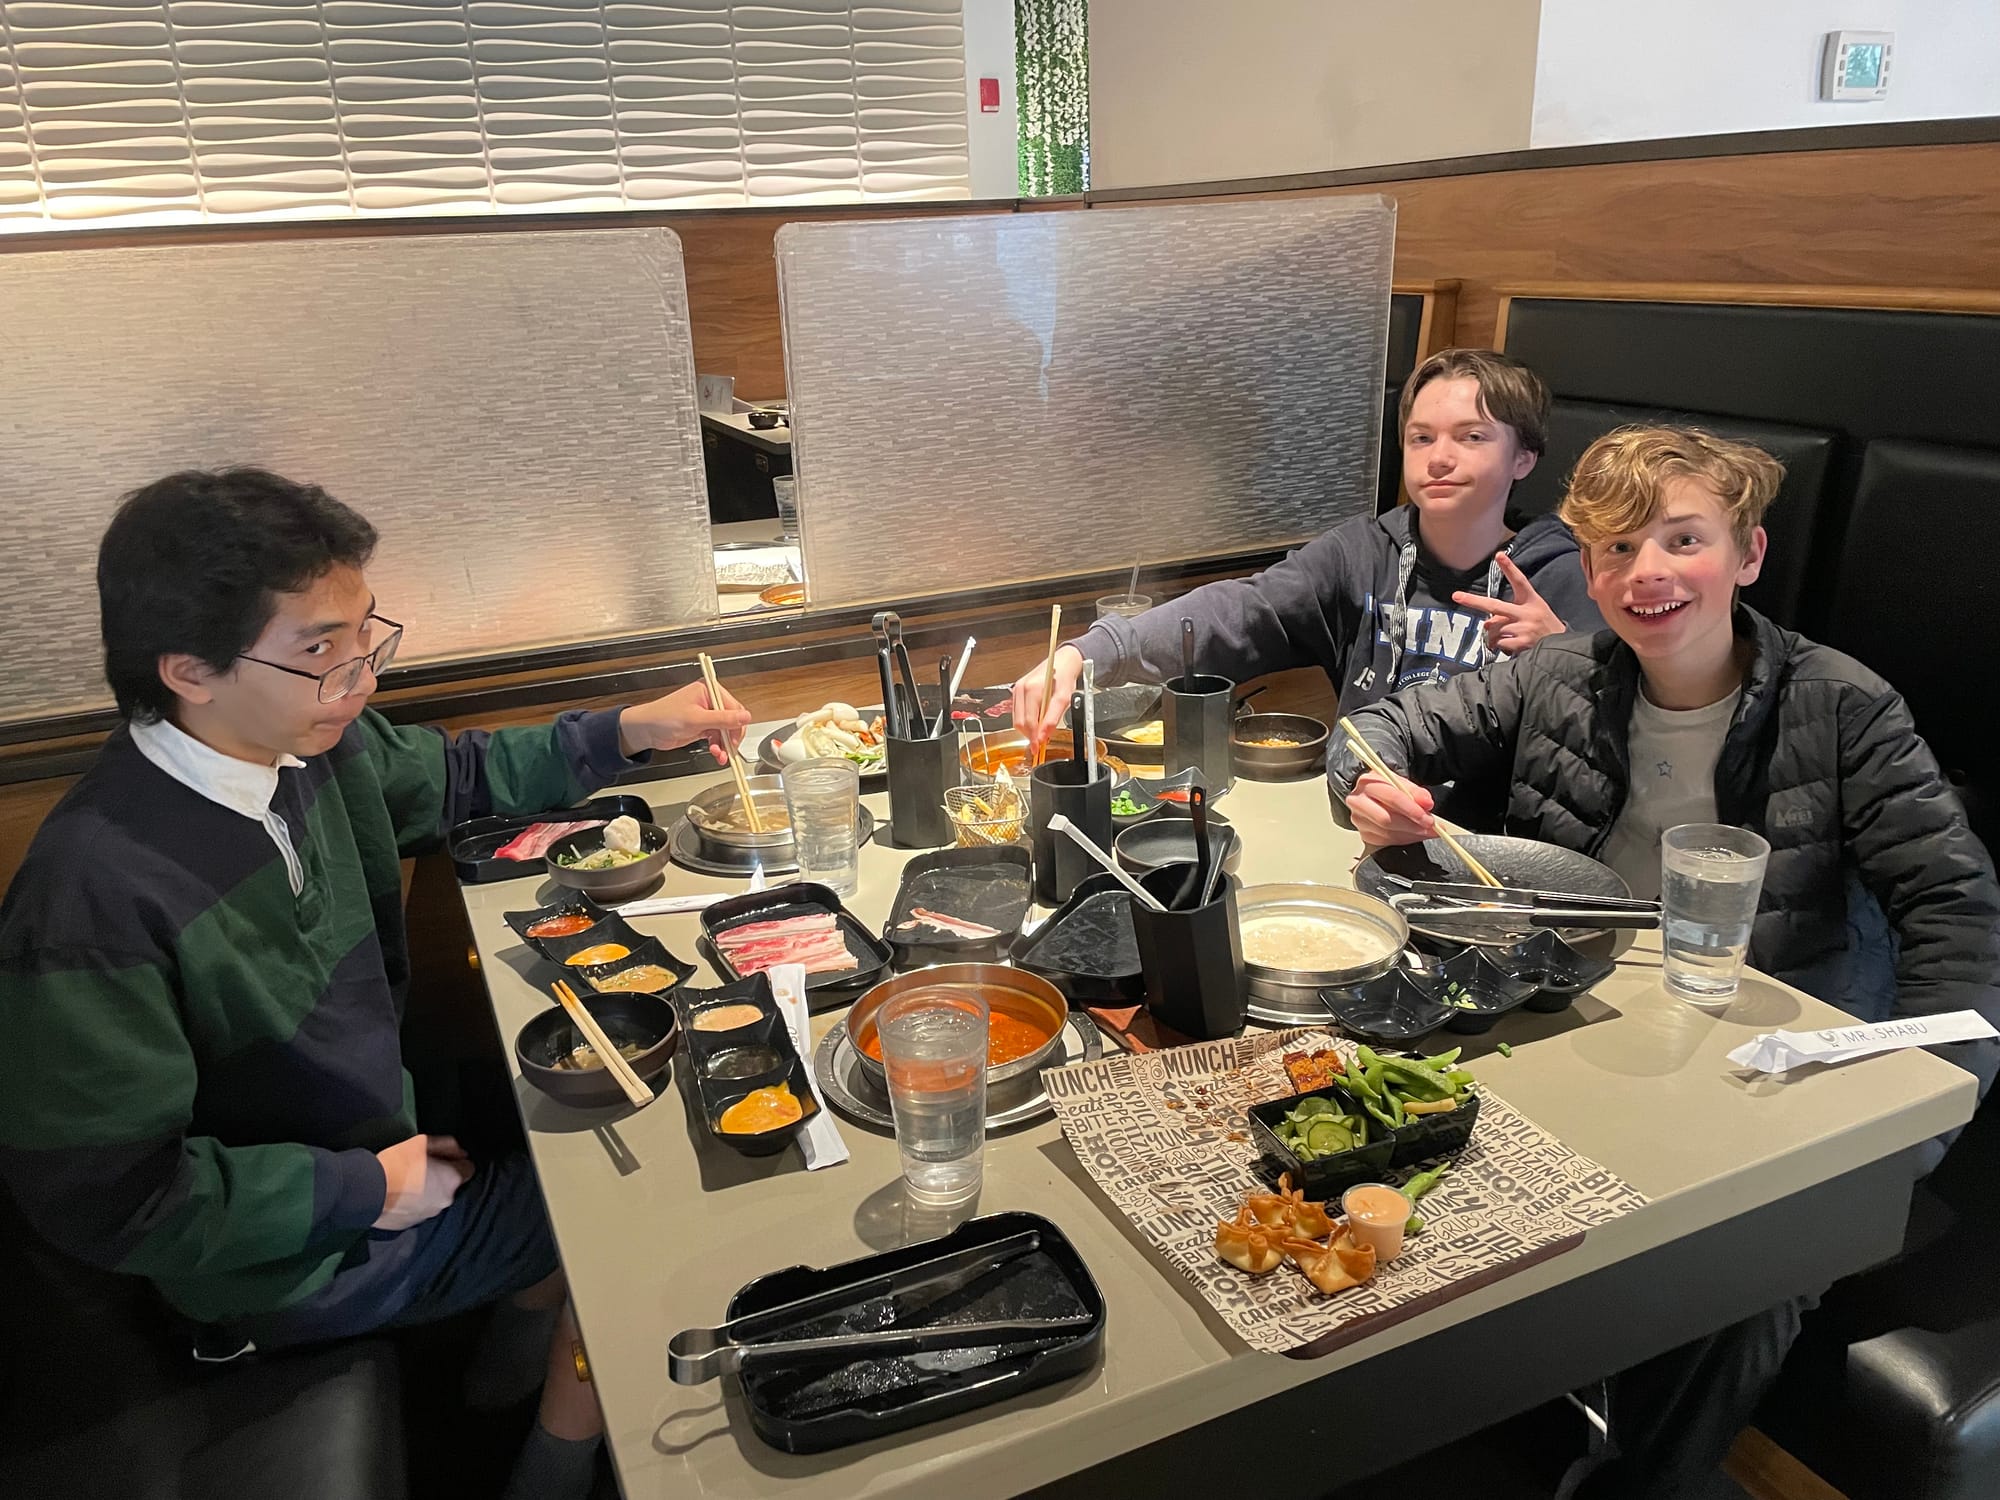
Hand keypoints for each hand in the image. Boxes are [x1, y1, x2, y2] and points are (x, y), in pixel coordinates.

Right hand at [374, 1134, 474, 1231]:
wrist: (367, 1191)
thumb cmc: (397, 1162)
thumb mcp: (423, 1142)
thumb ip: (447, 1145)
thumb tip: (460, 1151)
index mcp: (451, 1180)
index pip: (468, 1169)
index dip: (457, 1161)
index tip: (444, 1157)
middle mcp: (444, 1201)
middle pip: (450, 1186)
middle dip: (441, 1178)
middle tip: (422, 1168)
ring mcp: (427, 1216)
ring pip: (434, 1200)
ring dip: (427, 1192)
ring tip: (407, 1182)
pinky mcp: (410, 1225)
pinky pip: (417, 1211)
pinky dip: (413, 1204)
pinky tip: (399, 1196)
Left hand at [618, 678, 753, 765]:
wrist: (645, 730)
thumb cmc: (663, 717)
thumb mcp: (696, 719)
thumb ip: (722, 719)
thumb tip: (745, 717)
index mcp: (708, 691)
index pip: (733, 707)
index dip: (737, 724)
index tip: (735, 739)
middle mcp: (708, 701)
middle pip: (732, 720)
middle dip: (730, 737)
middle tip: (729, 749)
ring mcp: (705, 715)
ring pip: (725, 731)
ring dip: (724, 745)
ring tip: (719, 755)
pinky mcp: (701, 727)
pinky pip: (717, 737)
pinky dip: (718, 747)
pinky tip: (716, 754)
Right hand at [1009, 645, 1084, 752]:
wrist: (1061, 663)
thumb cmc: (1064, 678)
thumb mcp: (1064, 699)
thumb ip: (1053, 719)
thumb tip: (1044, 736)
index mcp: (1033, 689)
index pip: (1029, 721)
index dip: (1034, 737)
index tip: (1039, 748)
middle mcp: (1021, 688)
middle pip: (1020, 722)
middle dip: (1030, 735)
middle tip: (1041, 742)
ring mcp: (1017, 689)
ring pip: (1016, 719)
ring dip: (1027, 729)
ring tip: (1041, 731)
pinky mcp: (1016, 691)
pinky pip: (1017, 712)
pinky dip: (1025, 721)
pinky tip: (1036, 721)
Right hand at [1345, 770, 1436, 846]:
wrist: (1372, 796)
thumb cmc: (1387, 788)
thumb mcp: (1402, 783)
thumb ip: (1416, 792)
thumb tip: (1426, 804)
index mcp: (1368, 783)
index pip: (1392, 798)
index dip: (1412, 809)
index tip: (1428, 817)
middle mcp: (1358, 801)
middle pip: (1386, 819)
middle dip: (1412, 825)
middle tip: (1430, 827)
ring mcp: (1358, 820)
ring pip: (1387, 833)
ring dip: (1411, 834)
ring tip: (1426, 831)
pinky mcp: (1363, 834)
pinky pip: (1386, 841)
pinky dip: (1404, 839)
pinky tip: (1414, 834)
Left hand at [1453, 553, 1565, 655]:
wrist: (1562, 646)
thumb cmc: (1544, 627)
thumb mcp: (1533, 611)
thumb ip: (1509, 613)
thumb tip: (1486, 624)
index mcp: (1531, 600)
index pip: (1520, 581)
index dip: (1509, 568)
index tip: (1499, 555)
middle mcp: (1527, 612)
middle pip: (1494, 605)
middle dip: (1473, 601)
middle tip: (1457, 596)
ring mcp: (1524, 628)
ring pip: (1493, 629)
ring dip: (1494, 636)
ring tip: (1509, 637)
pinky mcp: (1522, 643)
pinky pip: (1499, 643)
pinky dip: (1501, 646)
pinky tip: (1513, 647)